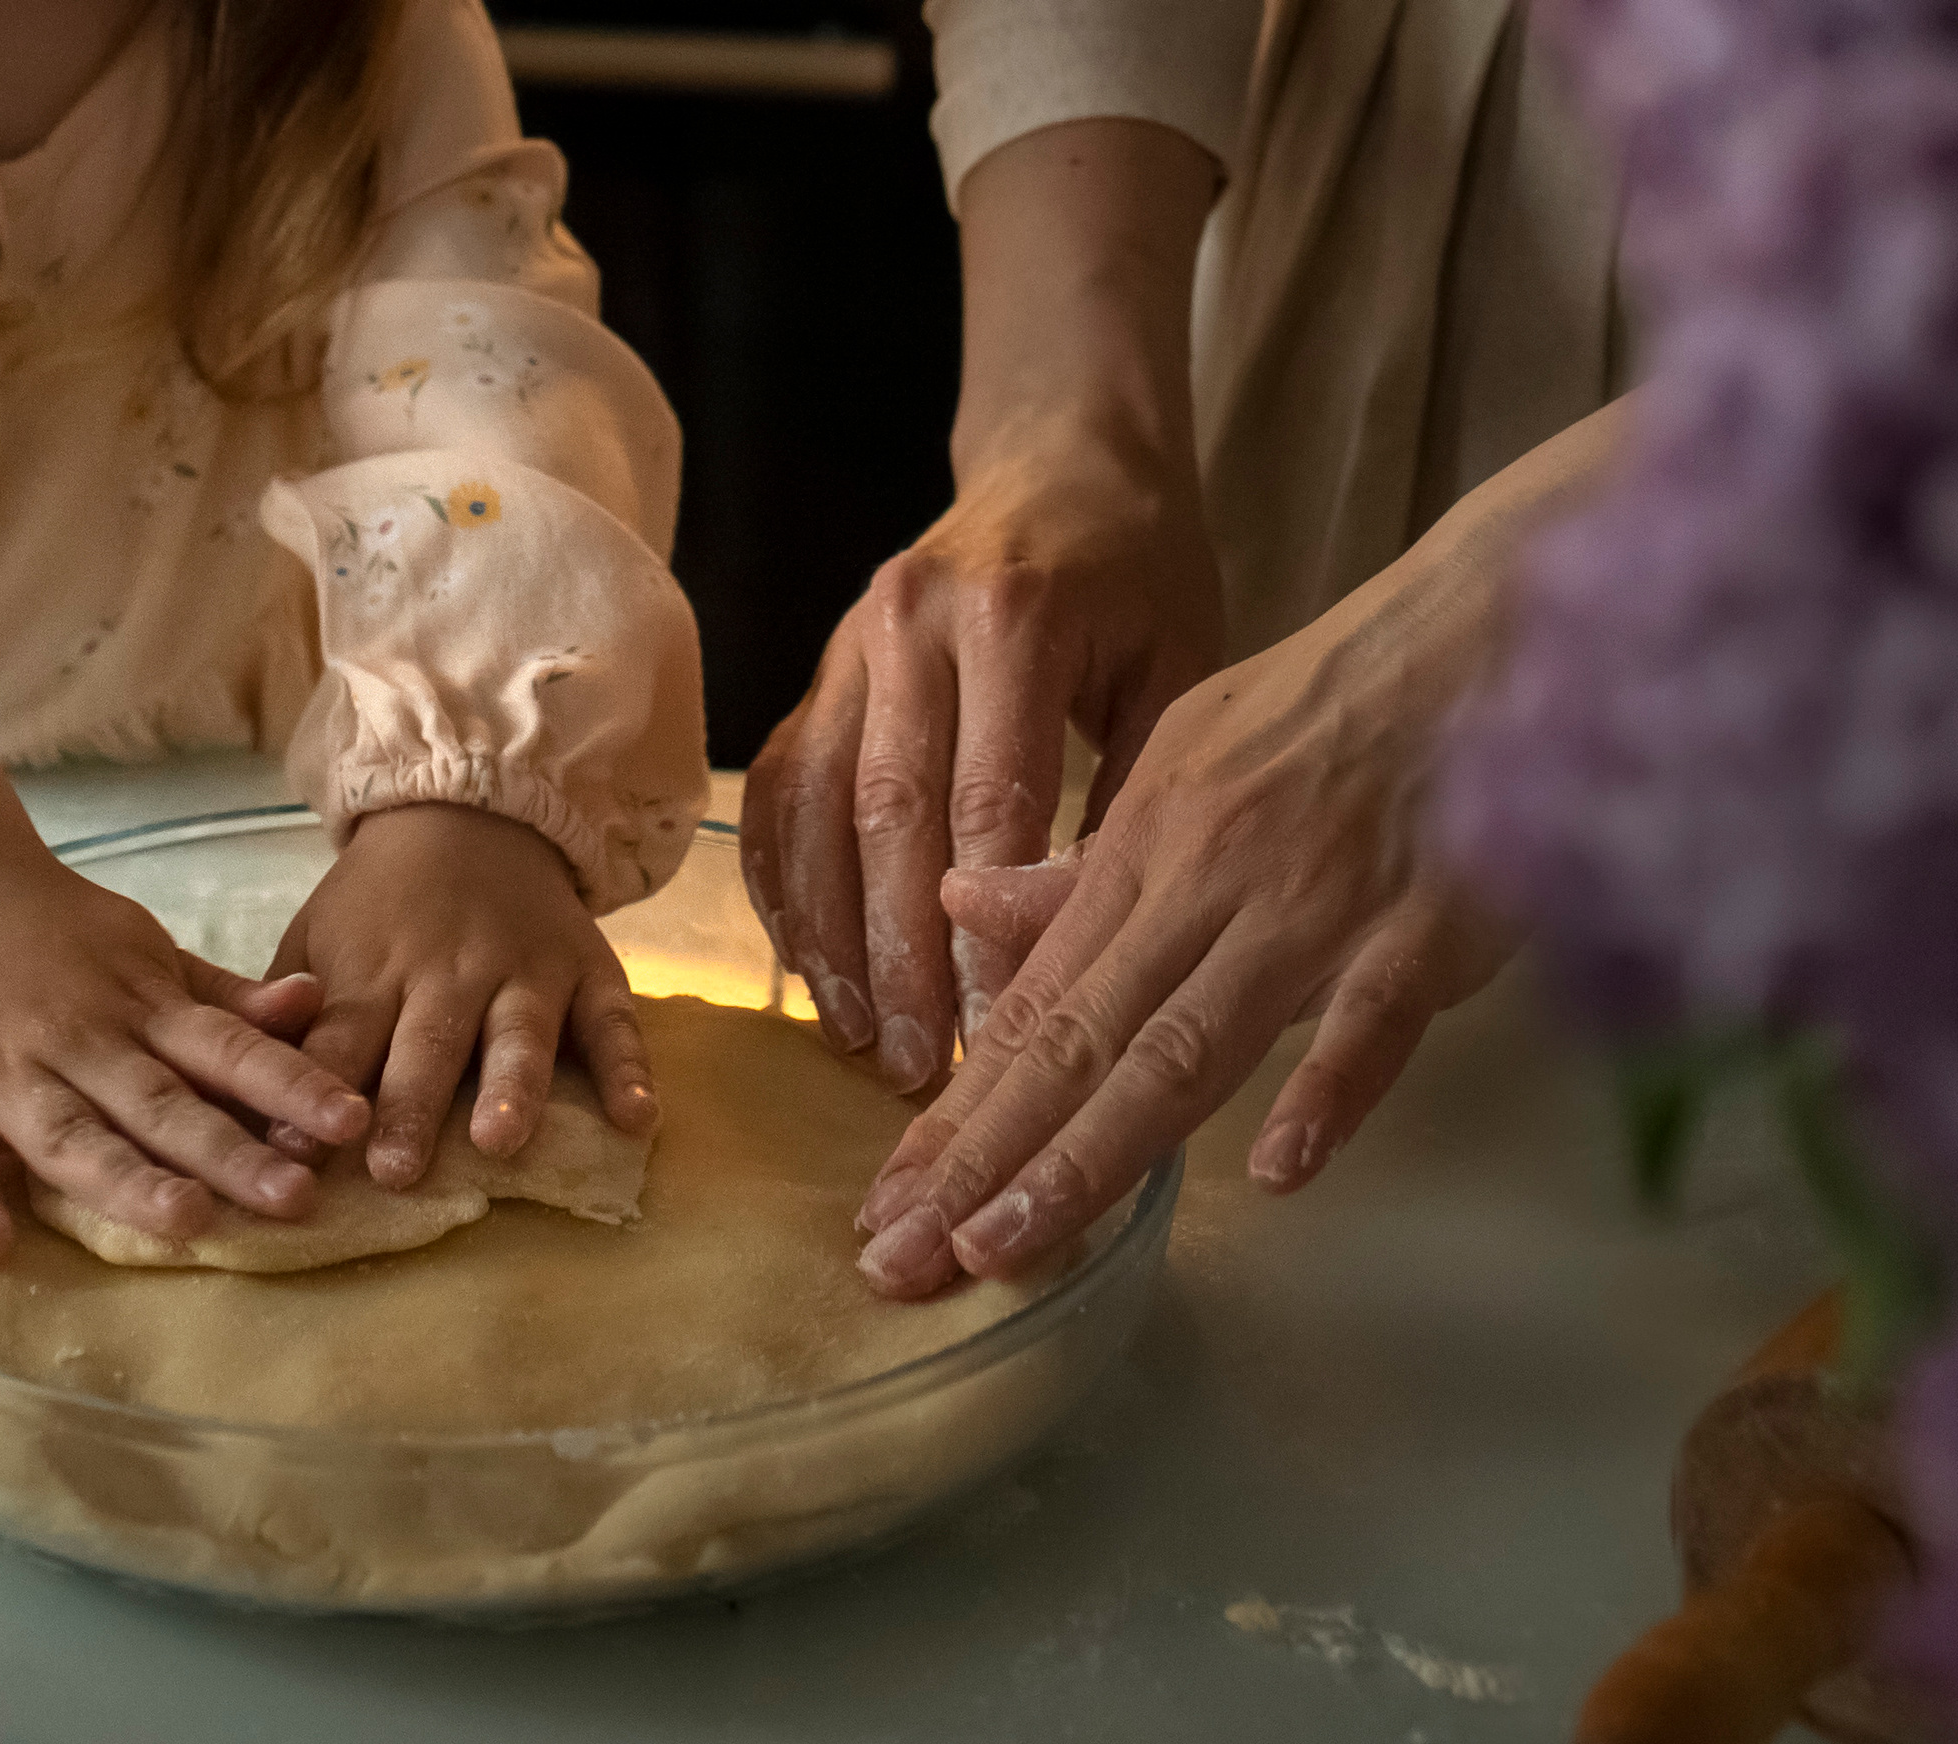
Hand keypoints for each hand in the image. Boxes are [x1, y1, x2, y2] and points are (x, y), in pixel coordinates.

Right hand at [0, 710, 372, 1264]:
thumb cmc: (64, 943)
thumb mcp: (153, 957)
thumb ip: (227, 997)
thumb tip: (314, 1001)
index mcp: (142, 1009)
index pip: (229, 1050)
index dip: (291, 1085)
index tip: (351, 1122)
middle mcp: (80, 1041)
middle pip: (161, 1104)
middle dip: (230, 1152)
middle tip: (298, 1198)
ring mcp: (1, 1070)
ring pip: (70, 1131)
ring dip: (125, 1179)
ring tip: (185, 1221)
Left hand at [262, 802, 657, 1185]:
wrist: (469, 812)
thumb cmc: (379, 905)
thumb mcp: (316, 938)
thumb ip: (284, 1013)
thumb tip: (241, 1096)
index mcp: (374, 970)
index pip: (343, 1039)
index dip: (321, 1091)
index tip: (296, 1149)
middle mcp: (451, 971)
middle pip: (429, 1045)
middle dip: (411, 1106)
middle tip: (394, 1171)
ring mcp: (527, 970)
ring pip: (519, 1033)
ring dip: (510, 1087)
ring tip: (500, 1143)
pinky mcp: (589, 971)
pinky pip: (614, 1023)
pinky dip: (629, 1070)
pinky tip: (636, 1120)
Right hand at [743, 412, 1223, 1089]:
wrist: (1060, 462)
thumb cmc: (1140, 577)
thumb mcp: (1177, 671)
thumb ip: (1128, 796)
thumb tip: (1075, 949)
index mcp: (1012, 614)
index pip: (987, 801)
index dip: (986, 931)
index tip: (1005, 1034)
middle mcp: (907, 622)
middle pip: (887, 816)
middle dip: (901, 957)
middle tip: (922, 1068)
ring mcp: (845, 646)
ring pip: (818, 812)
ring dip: (832, 938)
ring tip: (865, 1040)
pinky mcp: (815, 675)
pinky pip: (780, 795)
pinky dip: (789, 891)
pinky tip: (816, 973)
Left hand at [850, 540, 1521, 1297]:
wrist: (1480, 628)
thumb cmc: (1330, 708)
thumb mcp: (1180, 759)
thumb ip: (1084, 863)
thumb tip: (963, 907)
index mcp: (1144, 850)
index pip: (1031, 1005)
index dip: (957, 1114)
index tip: (888, 1206)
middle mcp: (1205, 884)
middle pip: (1078, 1042)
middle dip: (981, 1160)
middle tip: (901, 1263)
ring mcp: (1313, 909)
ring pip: (1186, 1045)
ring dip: (1091, 1153)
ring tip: (1007, 1245)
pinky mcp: (1424, 925)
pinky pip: (1372, 1016)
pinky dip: (1328, 1087)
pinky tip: (1279, 1168)